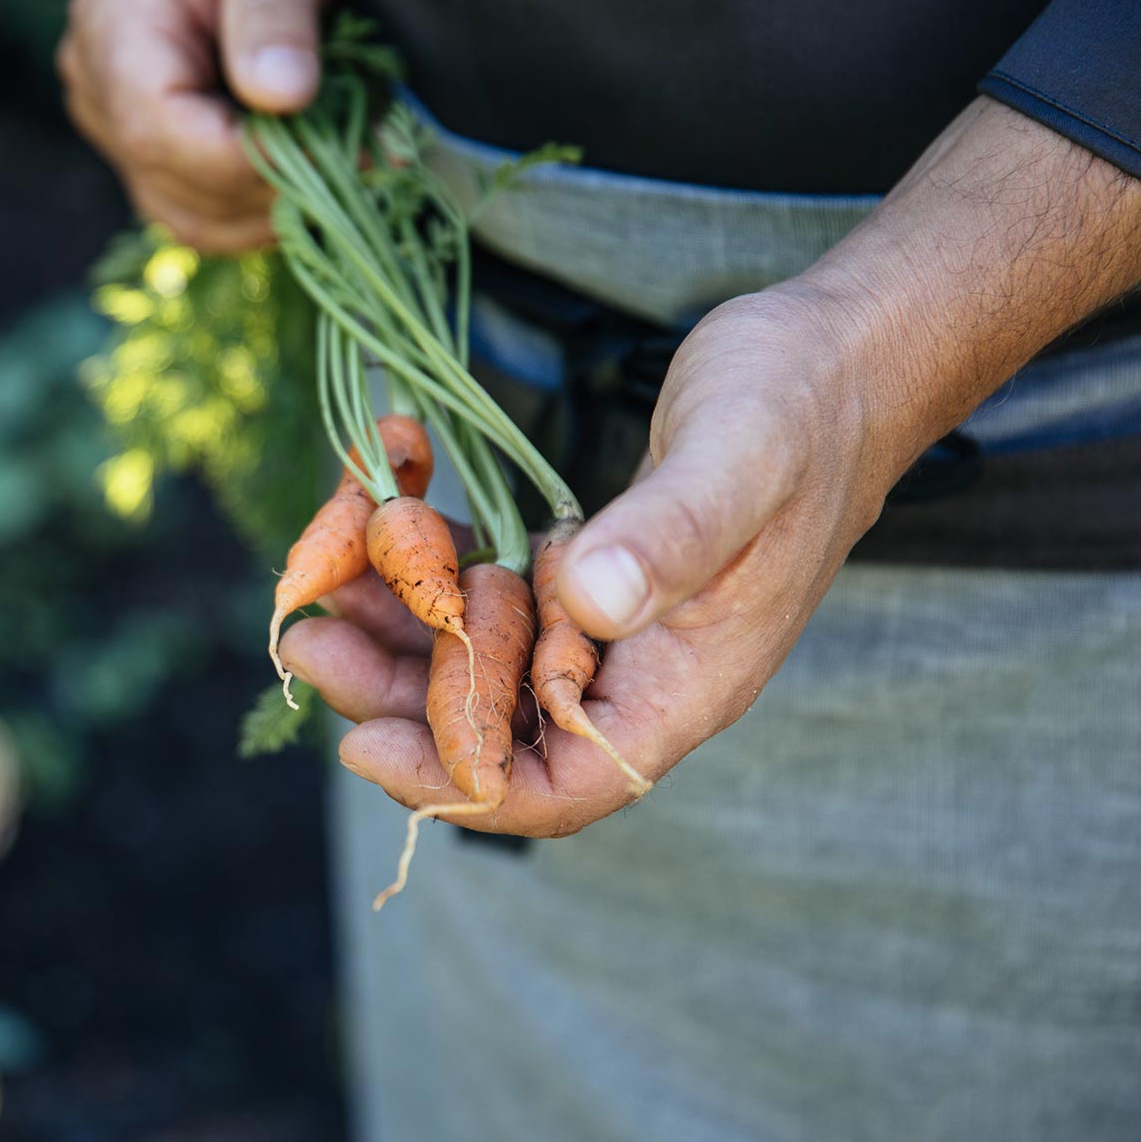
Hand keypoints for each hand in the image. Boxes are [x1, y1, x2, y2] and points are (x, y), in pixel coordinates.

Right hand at [58, 0, 327, 252]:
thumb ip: (273, 10)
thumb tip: (284, 96)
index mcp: (113, 32)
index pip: (164, 136)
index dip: (254, 163)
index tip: (348, 153)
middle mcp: (98, 92)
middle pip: (180, 190)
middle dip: (277, 188)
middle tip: (366, 155)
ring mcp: (115, 129)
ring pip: (192, 219)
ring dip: (272, 209)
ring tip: (340, 160)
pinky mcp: (146, 152)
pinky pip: (200, 212)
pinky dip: (259, 207)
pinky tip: (307, 168)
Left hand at [280, 283, 898, 835]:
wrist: (836, 357)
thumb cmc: (801, 406)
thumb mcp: (742, 455)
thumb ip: (674, 534)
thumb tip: (588, 602)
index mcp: (683, 685)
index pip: (563, 785)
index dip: (458, 782)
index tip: (364, 742)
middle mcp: (635, 672)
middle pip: (491, 730)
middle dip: (391, 694)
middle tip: (304, 635)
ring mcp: (604, 624)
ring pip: (473, 661)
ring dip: (391, 623)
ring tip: (319, 571)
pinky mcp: (579, 570)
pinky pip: (485, 593)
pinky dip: (426, 559)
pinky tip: (377, 503)